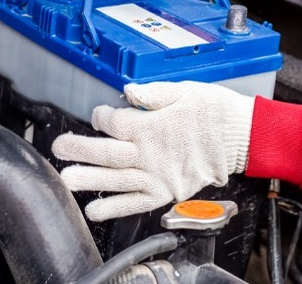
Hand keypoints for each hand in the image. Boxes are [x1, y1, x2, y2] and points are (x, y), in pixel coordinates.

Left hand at [52, 81, 253, 221]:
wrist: (244, 137)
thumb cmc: (216, 110)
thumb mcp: (185, 90)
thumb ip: (153, 93)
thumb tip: (128, 90)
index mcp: (152, 125)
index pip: (114, 123)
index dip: (101, 116)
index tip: (99, 115)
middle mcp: (151, 153)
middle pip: (107, 152)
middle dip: (79, 149)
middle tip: (58, 148)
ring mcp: (158, 175)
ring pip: (116, 180)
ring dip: (89, 180)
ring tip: (66, 180)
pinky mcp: (167, 192)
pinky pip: (137, 203)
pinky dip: (115, 208)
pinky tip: (94, 210)